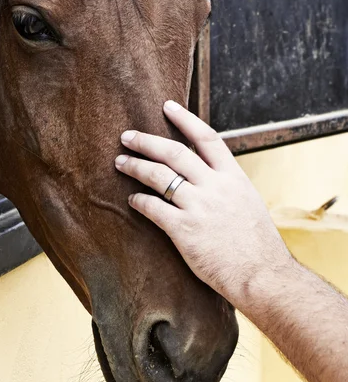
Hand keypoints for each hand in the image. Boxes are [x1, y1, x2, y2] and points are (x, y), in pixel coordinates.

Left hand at [114, 100, 292, 301]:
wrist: (262, 275)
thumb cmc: (256, 245)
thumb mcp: (247, 203)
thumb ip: (226, 186)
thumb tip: (205, 176)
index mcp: (233, 177)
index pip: (207, 138)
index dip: (185, 119)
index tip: (166, 106)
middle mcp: (215, 186)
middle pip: (174, 152)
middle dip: (146, 141)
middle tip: (126, 136)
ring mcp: (199, 206)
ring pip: (159, 176)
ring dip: (135, 167)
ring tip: (120, 162)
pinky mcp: (184, 229)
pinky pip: (153, 208)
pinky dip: (139, 201)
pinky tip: (131, 200)